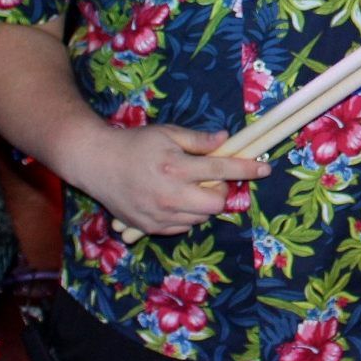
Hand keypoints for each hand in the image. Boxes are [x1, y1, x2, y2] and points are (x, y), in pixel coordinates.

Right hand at [64, 122, 268, 236]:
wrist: (95, 163)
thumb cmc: (134, 144)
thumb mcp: (167, 133)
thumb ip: (198, 140)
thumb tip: (225, 140)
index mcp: (176, 168)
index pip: (222, 171)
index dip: (247, 169)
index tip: (265, 168)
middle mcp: (169, 195)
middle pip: (216, 204)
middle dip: (221, 191)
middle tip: (210, 179)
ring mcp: (159, 215)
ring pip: (200, 218)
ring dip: (203, 204)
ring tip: (188, 188)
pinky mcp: (149, 227)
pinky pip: (182, 227)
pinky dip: (187, 216)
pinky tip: (175, 200)